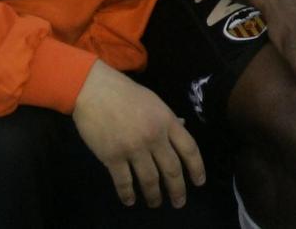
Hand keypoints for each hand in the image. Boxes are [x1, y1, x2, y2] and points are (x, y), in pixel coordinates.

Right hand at [72, 61, 206, 208]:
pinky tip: (131, 201)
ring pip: (150, 179)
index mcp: (168, 122)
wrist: (96, 91)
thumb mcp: (155, 102)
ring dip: (154, 195)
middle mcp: (155, 137)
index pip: (189, 149)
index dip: (197, 168)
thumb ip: (169, 118)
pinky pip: (123, 181)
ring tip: (156, 204)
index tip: (199, 182)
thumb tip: (183, 127)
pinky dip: (128, 194)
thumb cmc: (127, 95)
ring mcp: (134, 148)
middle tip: (179, 202)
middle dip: (178, 189)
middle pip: (172, 169)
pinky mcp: (112, 157)